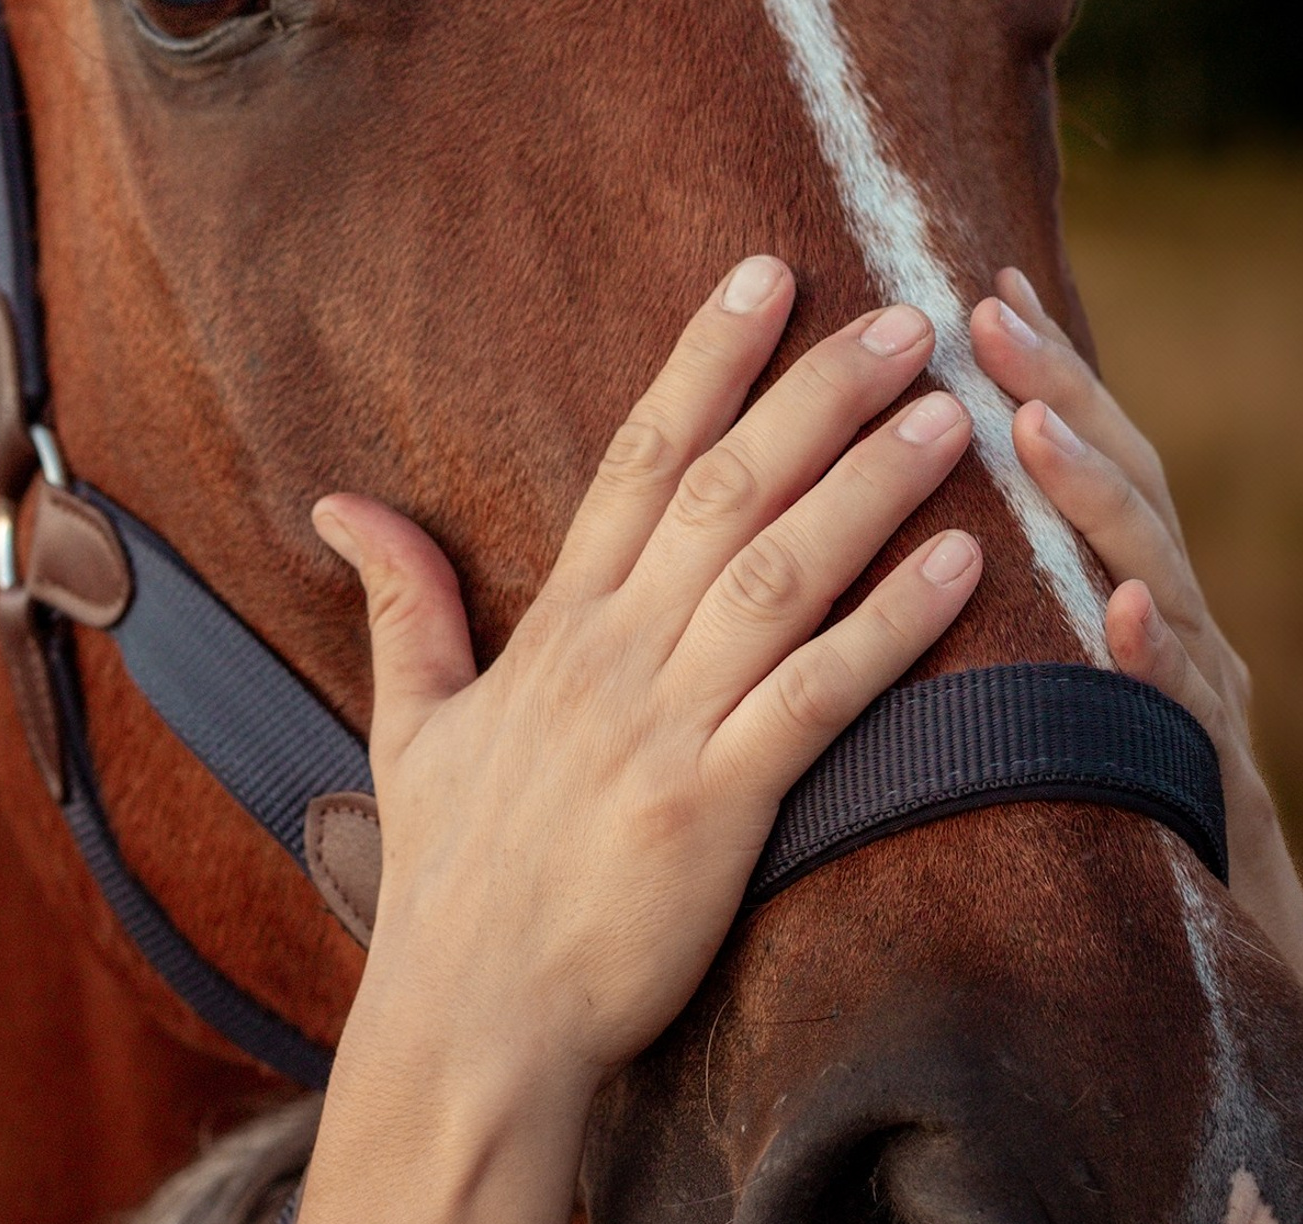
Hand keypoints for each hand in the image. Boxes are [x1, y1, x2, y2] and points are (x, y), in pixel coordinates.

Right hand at [302, 259, 984, 1223]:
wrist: (468, 1028)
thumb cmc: (452, 877)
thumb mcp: (410, 722)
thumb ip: (402, 599)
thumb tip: (342, 502)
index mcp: (559, 623)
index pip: (639, 455)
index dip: (706, 357)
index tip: (768, 273)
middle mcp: (615, 652)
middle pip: (725, 488)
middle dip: (817, 394)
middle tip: (904, 319)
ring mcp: (665, 727)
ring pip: (779, 573)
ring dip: (869, 488)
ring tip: (949, 416)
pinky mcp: (716, 809)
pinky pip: (817, 698)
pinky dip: (890, 629)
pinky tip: (961, 570)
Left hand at [972, 266, 1302, 1024]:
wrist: (1200, 986)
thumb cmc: (1094, 815)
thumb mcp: (1051, 689)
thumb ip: (1018, 602)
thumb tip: (912, 510)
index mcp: (1121, 595)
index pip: (1078, 462)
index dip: (1040, 372)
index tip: (982, 284)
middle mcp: (1173, 625)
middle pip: (1127, 485)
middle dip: (1063, 394)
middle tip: (989, 315)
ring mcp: (1202, 701)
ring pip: (1158, 576)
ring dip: (1100, 498)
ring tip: (1038, 429)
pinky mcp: (1214, 791)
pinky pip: (1185, 717)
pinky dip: (1157, 661)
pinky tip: (1126, 616)